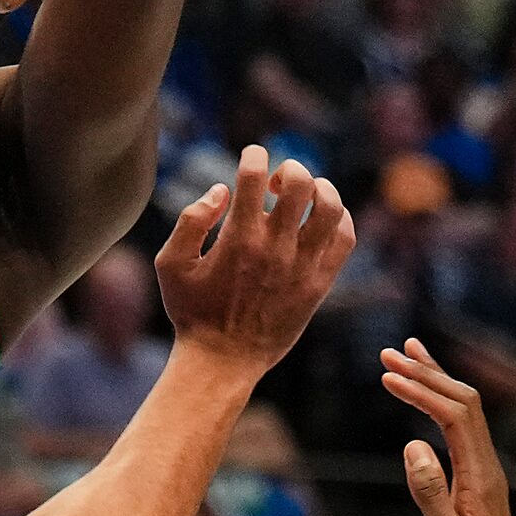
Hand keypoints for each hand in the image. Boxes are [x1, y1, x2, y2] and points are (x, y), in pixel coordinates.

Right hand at [155, 146, 353, 372]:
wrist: (223, 360)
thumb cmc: (192, 311)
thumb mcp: (171, 264)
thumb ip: (190, 220)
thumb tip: (221, 190)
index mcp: (238, 239)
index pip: (254, 176)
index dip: (255, 155)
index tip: (252, 156)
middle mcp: (274, 249)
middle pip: (300, 184)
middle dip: (289, 169)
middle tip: (276, 183)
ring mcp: (301, 267)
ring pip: (330, 207)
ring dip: (321, 188)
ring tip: (305, 194)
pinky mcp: (319, 285)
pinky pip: (344, 240)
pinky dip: (338, 218)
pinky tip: (321, 219)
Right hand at [381, 339, 515, 515]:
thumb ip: (429, 494)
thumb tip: (413, 445)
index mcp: (482, 477)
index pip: (455, 415)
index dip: (423, 389)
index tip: (387, 375)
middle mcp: (487, 468)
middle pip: (463, 403)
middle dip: (428, 373)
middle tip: (390, 351)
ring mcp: (483, 475)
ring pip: (463, 414)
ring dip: (435, 383)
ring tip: (407, 357)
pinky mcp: (474, 485)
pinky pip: (458, 432)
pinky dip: (437, 408)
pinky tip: (423, 404)